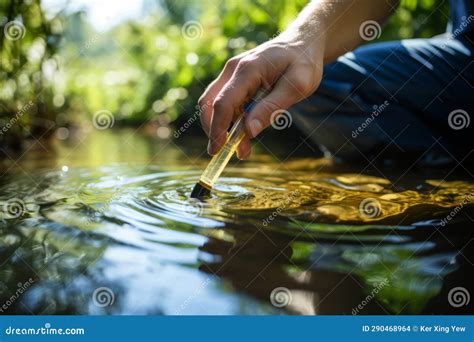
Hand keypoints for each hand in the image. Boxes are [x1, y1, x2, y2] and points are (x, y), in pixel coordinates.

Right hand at [198, 36, 323, 158]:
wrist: (302, 43)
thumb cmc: (303, 62)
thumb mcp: (297, 87)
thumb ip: (272, 108)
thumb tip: (248, 131)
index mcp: (248, 69)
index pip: (223, 103)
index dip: (218, 128)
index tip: (218, 150)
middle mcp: (233, 69)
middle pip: (209, 103)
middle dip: (213, 129)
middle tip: (224, 153)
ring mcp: (231, 73)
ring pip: (214, 104)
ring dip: (222, 127)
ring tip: (243, 149)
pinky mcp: (235, 80)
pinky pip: (225, 102)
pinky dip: (229, 120)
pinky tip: (244, 135)